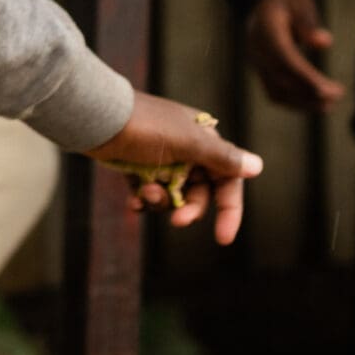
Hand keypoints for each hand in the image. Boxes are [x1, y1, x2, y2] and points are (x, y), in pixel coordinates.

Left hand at [89, 92, 262, 244]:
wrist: (96, 117)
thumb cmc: (145, 127)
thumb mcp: (187, 143)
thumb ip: (221, 157)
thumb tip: (257, 166)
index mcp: (204, 140)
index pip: (227, 179)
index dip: (229, 208)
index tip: (223, 238)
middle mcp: (186, 150)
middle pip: (200, 192)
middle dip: (189, 208)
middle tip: (177, 220)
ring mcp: (161, 159)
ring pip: (173, 195)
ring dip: (162, 202)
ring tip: (145, 194)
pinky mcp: (138, 166)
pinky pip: (149, 192)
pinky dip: (144, 200)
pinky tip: (134, 202)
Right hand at [245, 0, 345, 111]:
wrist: (264, 4)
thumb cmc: (287, 2)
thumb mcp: (299, 2)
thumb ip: (309, 22)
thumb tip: (324, 42)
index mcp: (264, 29)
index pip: (284, 59)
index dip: (304, 77)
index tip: (327, 90)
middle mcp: (256, 49)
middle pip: (280, 78)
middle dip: (308, 92)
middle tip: (337, 95)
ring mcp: (256, 63)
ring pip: (276, 91)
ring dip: (303, 102)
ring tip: (329, 105)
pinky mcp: (261, 72)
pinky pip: (275, 93)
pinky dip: (295, 102)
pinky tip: (316, 103)